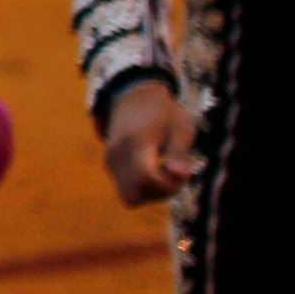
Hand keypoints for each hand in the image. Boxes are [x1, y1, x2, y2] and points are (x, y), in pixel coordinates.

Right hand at [101, 79, 200, 210]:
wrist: (133, 97)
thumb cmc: (163, 112)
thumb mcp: (180, 127)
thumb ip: (179, 152)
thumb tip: (180, 175)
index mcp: (137, 141)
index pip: (147, 178)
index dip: (169, 184)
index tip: (184, 172)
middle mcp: (118, 154)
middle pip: (135, 194)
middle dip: (160, 193)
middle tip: (175, 174)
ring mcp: (110, 161)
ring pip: (130, 196)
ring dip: (151, 193)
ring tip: (165, 171)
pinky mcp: (110, 166)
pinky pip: (127, 190)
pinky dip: (143, 188)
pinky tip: (155, 170)